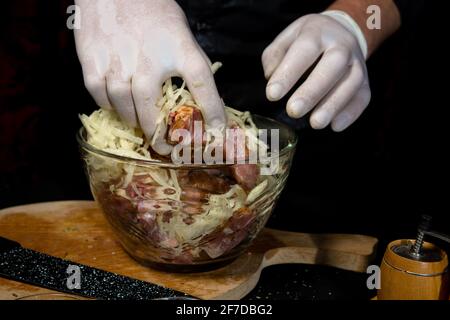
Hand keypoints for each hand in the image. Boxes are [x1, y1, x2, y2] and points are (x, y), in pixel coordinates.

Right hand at [74, 0, 224, 153]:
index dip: (213, 112)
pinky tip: (117, 104)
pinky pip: (101, 97)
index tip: (217, 131)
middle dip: (159, 135)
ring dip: (133, 122)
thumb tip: (199, 99)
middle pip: (153, 111)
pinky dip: (110, 106)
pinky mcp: (93, 62)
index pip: (203, 86)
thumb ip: (190, 65)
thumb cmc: (152, 11)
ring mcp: (119, 63)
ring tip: (140, 125)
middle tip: (164, 146)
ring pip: (124, 109)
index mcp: (180, 49)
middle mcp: (150, 60)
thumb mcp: (181, 35)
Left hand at [262, 12, 370, 131]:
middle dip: (312, 90)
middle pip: (333, 64)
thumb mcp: (287, 38)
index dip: (288, 73)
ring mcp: (357, 63)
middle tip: (293, 111)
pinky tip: (335, 126)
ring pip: (351, 82)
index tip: (272, 95)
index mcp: (318, 32)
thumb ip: (275, 56)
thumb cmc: (308, 40)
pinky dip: (350, 113)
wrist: (341, 33)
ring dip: (333, 105)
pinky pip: (363, 97)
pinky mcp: (365, 82)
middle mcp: (342, 45)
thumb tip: (271, 77)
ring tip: (315, 123)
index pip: (304, 49)